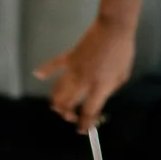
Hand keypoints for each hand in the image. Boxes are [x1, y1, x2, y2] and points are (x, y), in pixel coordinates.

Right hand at [35, 16, 136, 130]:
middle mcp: (83, 81)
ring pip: (59, 89)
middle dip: (67, 115)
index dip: (85, 124)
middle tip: (71, 118)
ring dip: (56, 100)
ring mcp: (73, 68)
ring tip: (58, 108)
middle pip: (68, 104)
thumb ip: (109, 90)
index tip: (83, 130)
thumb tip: (99, 96)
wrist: (112, 28)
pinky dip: (44, 70)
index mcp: (99, 88)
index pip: (88, 112)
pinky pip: (54, 64)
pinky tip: (38, 74)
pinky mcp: (69, 56)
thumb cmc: (122, 53)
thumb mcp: (122, 77)